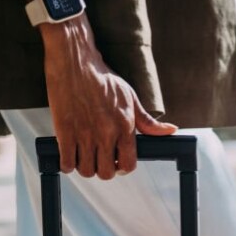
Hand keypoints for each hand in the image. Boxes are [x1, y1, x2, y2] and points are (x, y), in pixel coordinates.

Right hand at [40, 15, 176, 177]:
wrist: (76, 62)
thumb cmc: (103, 79)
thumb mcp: (130, 98)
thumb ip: (148, 121)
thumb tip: (170, 131)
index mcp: (124, 126)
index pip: (128, 165)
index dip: (123, 168)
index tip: (117, 163)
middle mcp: (106, 133)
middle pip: (106, 173)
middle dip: (103, 169)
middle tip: (99, 159)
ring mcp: (84, 134)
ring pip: (86, 170)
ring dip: (85, 167)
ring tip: (84, 155)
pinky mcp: (65, 131)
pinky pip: (67, 163)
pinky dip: (68, 163)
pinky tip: (70, 154)